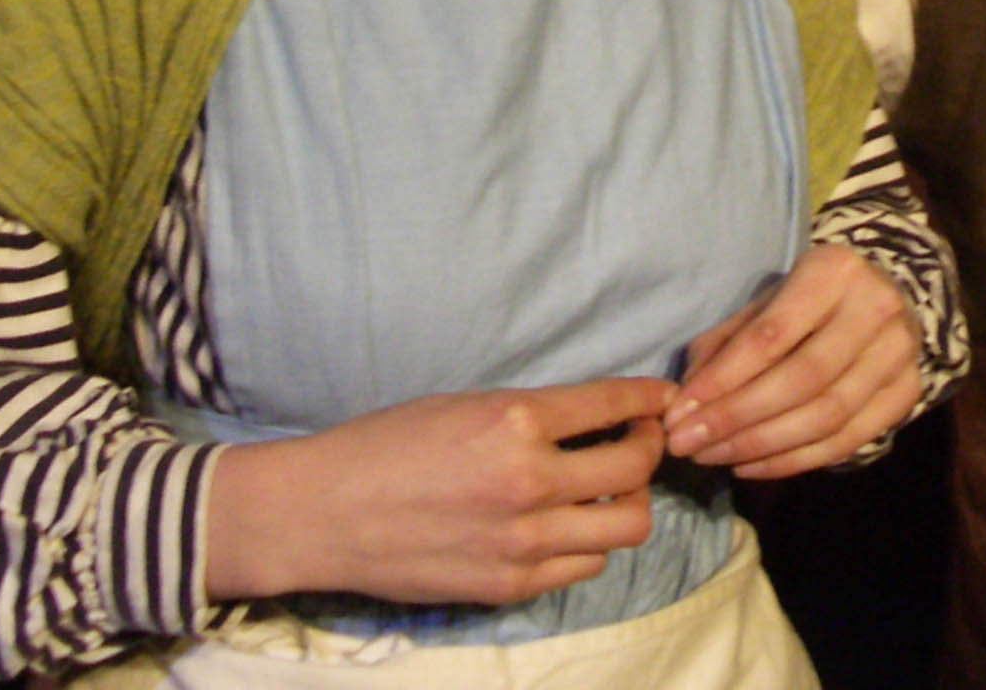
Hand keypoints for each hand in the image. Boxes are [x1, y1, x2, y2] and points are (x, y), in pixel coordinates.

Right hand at [204, 375, 673, 606]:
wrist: (324, 513)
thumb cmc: (386, 446)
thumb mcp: (464, 405)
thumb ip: (530, 415)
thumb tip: (592, 420)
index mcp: (516, 419)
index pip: (614, 405)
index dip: (649, 399)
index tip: (661, 399)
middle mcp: (529, 480)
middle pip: (637, 470)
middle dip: (649, 449)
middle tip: (640, 442)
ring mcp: (523, 540)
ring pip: (624, 527)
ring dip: (626, 503)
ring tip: (608, 490)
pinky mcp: (509, 585)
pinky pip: (583, 566)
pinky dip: (587, 543)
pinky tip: (569, 526)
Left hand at [664, 245, 920, 479]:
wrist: (890, 295)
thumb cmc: (812, 298)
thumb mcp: (769, 299)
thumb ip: (728, 341)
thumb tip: (686, 398)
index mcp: (834, 271)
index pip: (772, 334)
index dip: (723, 378)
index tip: (680, 412)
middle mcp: (875, 309)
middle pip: (801, 380)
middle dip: (737, 419)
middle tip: (688, 444)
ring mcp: (899, 354)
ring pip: (826, 417)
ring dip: (761, 446)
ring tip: (713, 457)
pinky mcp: (907, 393)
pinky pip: (847, 441)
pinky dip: (794, 461)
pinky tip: (751, 465)